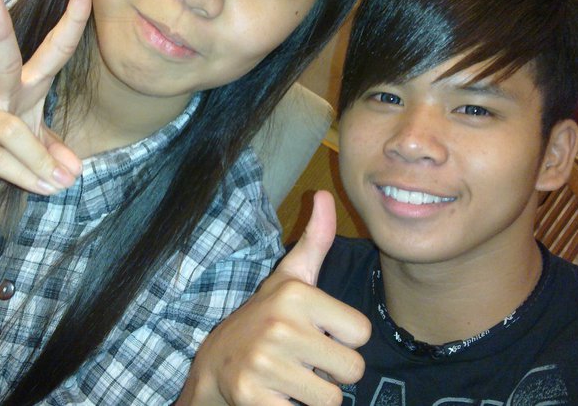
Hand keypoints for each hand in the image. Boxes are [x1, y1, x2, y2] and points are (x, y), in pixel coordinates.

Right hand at [0, 0, 90, 197]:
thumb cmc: (5, 147)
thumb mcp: (38, 143)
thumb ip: (57, 150)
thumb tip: (73, 172)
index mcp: (24, 84)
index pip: (52, 48)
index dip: (71, 18)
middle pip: (1, 57)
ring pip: (12, 131)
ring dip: (40, 160)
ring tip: (63, 183)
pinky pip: (0, 161)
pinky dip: (29, 177)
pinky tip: (48, 189)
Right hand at [178, 191, 369, 405]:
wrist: (216, 361)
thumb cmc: (265, 317)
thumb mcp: (291, 277)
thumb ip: (315, 239)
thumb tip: (323, 193)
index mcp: (297, 294)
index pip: (362, 334)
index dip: (343, 338)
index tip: (317, 331)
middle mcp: (280, 326)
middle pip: (353, 370)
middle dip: (332, 370)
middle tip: (303, 357)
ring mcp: (265, 364)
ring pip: (332, 400)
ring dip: (316, 394)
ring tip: (291, 375)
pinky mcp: (254, 398)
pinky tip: (276, 393)